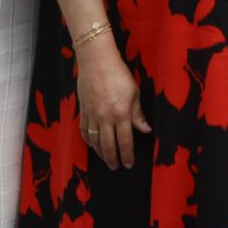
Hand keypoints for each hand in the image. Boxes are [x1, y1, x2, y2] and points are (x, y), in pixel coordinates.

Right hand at [75, 38, 150, 169]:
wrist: (96, 60)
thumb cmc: (118, 74)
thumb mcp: (134, 93)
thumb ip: (138, 114)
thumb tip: (145, 130)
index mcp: (121, 114)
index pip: (125, 141)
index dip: (127, 155)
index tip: (128, 164)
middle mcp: (105, 118)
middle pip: (108, 144)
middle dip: (112, 158)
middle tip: (115, 167)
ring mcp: (92, 114)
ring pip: (94, 139)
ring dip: (99, 152)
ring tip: (104, 159)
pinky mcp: (83, 108)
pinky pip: (84, 129)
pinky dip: (88, 139)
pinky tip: (91, 143)